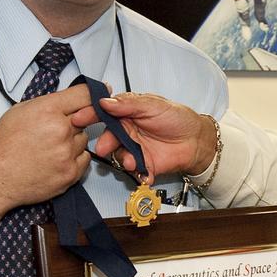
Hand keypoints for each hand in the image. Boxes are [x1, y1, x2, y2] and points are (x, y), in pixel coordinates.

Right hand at [0, 84, 92, 243]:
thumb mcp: (20, 111)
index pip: (85, 94)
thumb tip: (71, 98)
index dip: (95, 93)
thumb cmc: (3, 146)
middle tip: (55, 129)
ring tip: (50, 147)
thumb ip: (49, 102)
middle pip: (87, 118)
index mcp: (47, 110)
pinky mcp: (70, 173)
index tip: (102, 94)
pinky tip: (55, 159)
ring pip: (85, 139)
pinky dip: (74, 158)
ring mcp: (67, 153)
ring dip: (73, 141)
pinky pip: (85, 159)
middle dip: (74, 122)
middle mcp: (60, 131)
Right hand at [86, 92, 216, 182]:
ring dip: (123, 159)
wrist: (197, 140)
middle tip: (104, 148)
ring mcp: (134, 149)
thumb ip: (128, 104)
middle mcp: (127, 132)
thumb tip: (104, 102)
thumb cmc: (177, 118)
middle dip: (104, 144)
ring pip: (119, 156)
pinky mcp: (144, 165)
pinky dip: (140, 173)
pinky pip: (136, 172)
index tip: (79, 118)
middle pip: (108, 138)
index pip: (104, 113)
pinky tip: (147, 173)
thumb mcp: (153, 105)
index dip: (90, 115)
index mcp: (127, 114)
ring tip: (134, 161)